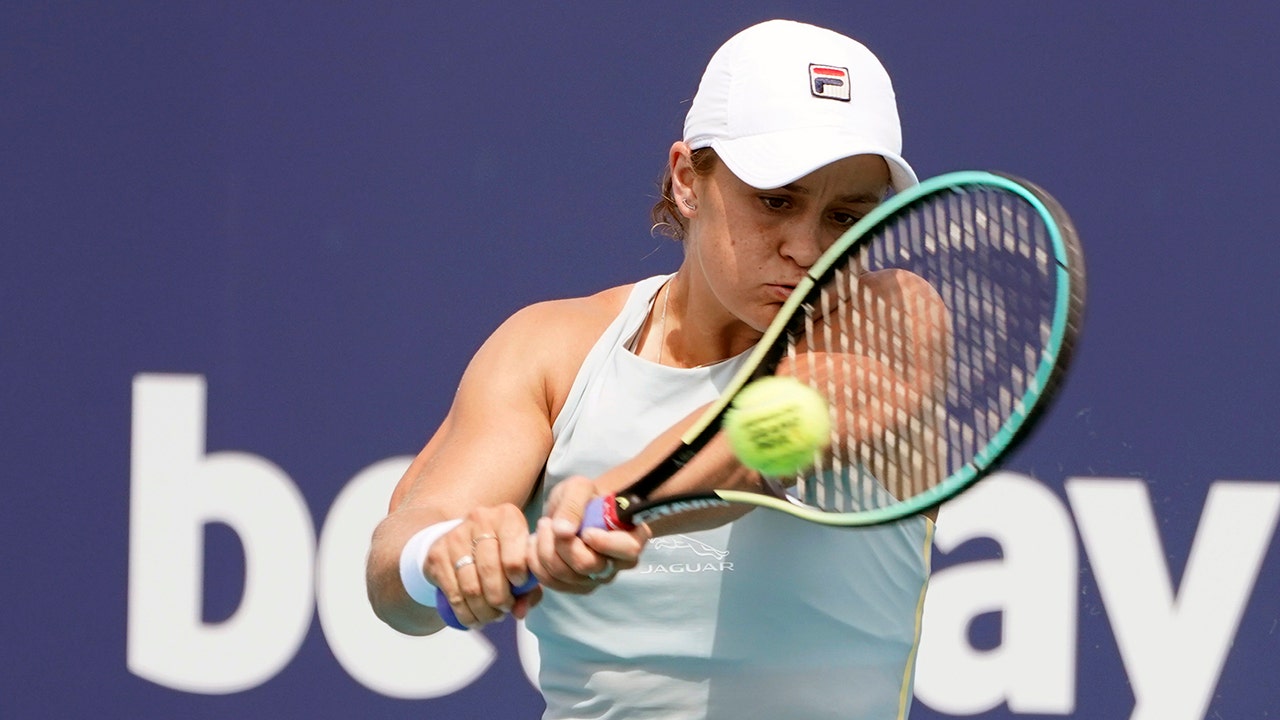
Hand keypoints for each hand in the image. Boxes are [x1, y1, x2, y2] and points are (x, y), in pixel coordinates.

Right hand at [424, 503, 541, 627]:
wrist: (463, 538)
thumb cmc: (501, 552)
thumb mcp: (521, 561)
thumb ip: (529, 588)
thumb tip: (519, 612)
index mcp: (507, 517)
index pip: (514, 556)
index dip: (519, 579)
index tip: (519, 587)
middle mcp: (480, 520)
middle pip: (489, 571)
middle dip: (500, 599)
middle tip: (504, 609)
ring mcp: (455, 537)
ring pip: (471, 587)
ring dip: (483, 610)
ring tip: (492, 616)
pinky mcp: (437, 555)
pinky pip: (453, 594)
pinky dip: (466, 614)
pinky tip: (475, 618)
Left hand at [528, 476, 650, 593]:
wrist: (570, 511)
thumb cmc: (582, 498)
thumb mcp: (578, 488)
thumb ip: (573, 504)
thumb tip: (563, 531)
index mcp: (632, 536)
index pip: (628, 549)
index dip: (604, 542)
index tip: (585, 530)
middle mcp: (618, 563)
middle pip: (589, 566)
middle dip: (562, 544)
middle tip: (548, 522)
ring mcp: (597, 578)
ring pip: (566, 576)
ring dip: (544, 550)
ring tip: (542, 527)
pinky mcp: (575, 586)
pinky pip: (552, 583)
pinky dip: (536, 563)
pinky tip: (535, 543)